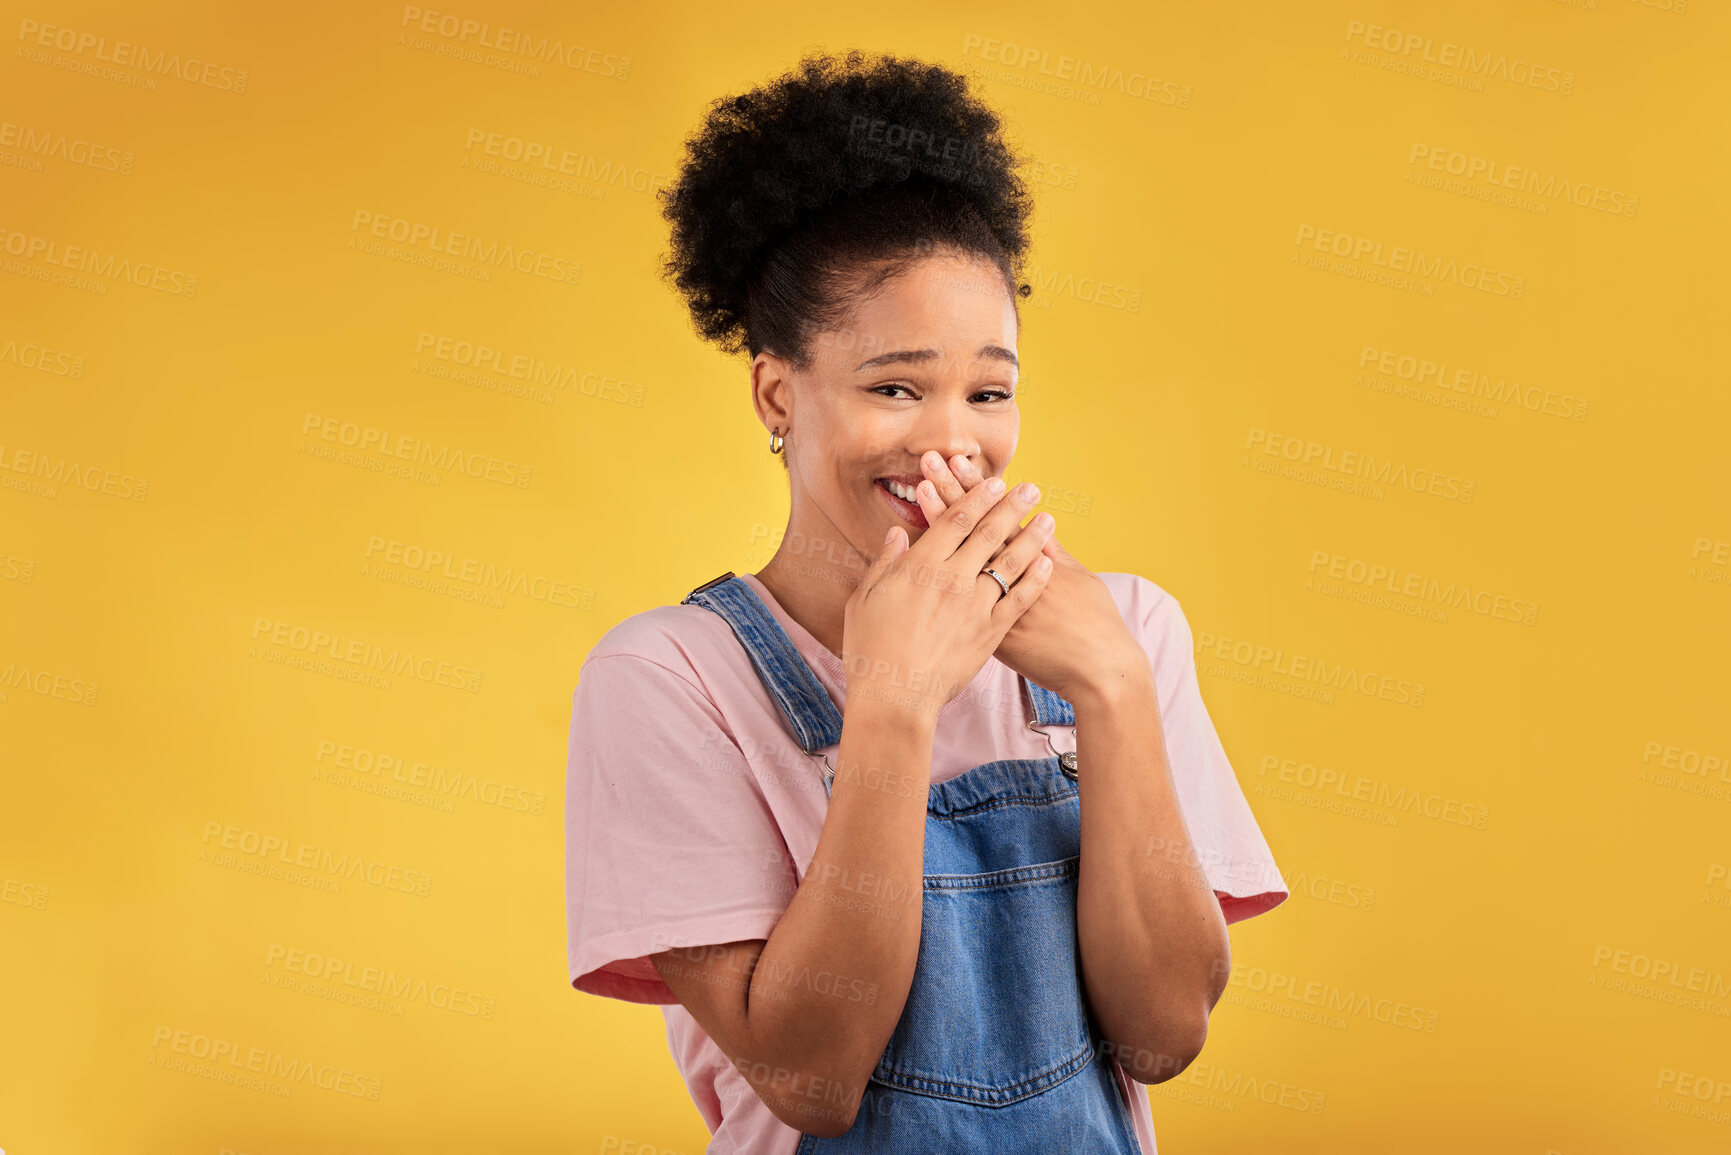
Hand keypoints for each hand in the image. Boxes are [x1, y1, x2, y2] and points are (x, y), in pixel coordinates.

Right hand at [842, 471, 1054, 721]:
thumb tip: (898, 533)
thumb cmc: (871, 649)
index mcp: (920, 567)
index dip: (976, 498)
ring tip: (1048, 517)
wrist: (895, 697)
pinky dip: (1035, 579)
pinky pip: (1019, 599)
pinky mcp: (990, 633)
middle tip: (1031, 488)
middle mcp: (952, 580)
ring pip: (1010, 562)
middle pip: (989, 533)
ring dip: (1032, 536)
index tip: (993, 482)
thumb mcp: (864, 600)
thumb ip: (885, 563)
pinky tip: (1047, 563)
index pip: (955, 520)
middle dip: (1012, 506)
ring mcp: (974, 606)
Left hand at [913, 451, 1147, 703]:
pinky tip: (919, 554)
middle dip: (950, 492)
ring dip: (939, 523)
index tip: (958, 461)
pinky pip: (954, 598)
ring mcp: (993, 603)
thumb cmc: (1095, 621)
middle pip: (973, 527)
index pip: (999, 512)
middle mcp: (1008, 574)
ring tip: (918, 490)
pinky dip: (938, 577)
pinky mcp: (986, 631)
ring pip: (958, 557)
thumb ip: (1055, 551)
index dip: (978, 487)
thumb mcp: (1078, 577)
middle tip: (929, 460)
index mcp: (1034, 555)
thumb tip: (1040, 526)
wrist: (1097, 670)